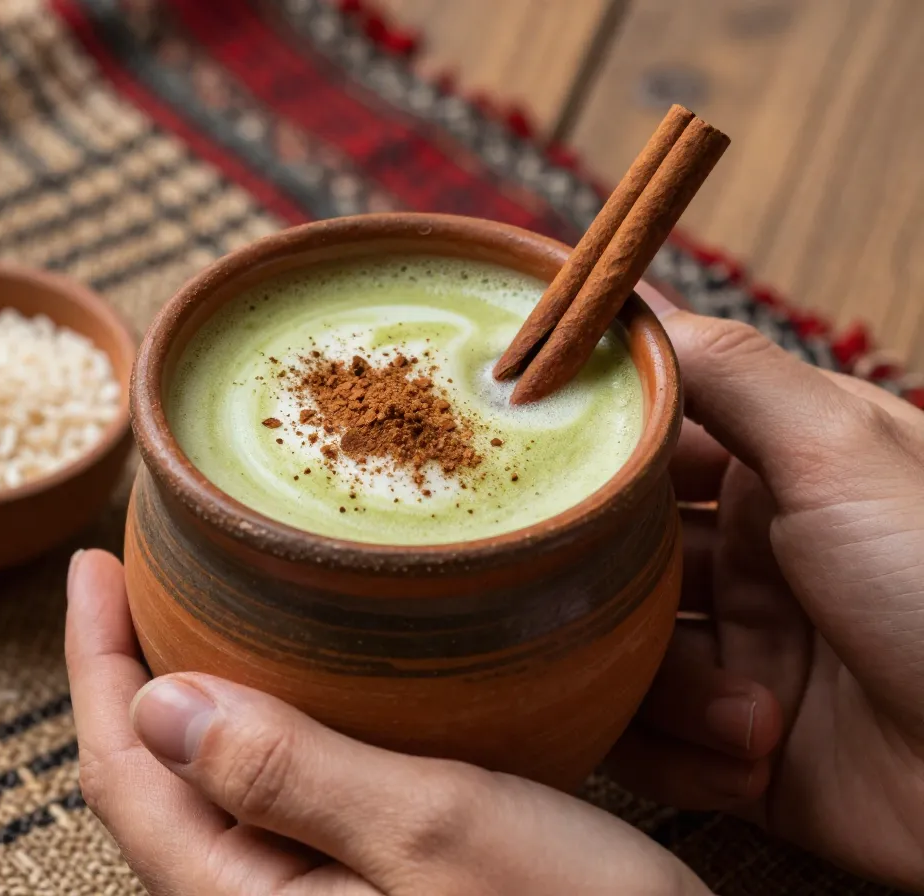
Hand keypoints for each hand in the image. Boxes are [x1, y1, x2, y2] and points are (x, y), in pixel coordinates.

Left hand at [65, 549, 710, 895]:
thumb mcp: (432, 830)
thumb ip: (286, 770)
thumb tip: (157, 703)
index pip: (123, 776)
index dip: (94, 664)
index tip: (93, 566)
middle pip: (152, 779)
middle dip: (130, 670)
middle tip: (133, 571)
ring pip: (213, 782)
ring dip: (195, 687)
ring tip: (196, 602)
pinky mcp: (361, 883)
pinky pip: (275, 789)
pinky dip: (263, 718)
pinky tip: (294, 671)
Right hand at [608, 304, 923, 889]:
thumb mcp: (842, 451)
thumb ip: (729, 372)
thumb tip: (628, 302)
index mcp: (778, 474)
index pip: (649, 437)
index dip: (585, 439)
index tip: (514, 442)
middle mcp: (752, 556)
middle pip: (613, 550)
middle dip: (599, 583)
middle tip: (585, 598)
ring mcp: (744, 651)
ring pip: (620, 649)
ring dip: (663, 687)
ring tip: (751, 710)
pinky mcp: (737, 746)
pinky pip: (650, 740)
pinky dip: (683, 755)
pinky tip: (753, 759)